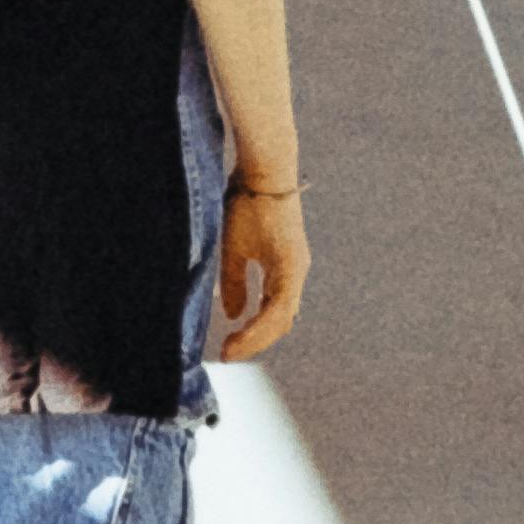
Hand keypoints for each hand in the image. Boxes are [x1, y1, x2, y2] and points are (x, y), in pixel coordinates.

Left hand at [215, 184, 309, 359]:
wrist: (268, 171)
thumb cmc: (249, 206)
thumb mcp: (234, 246)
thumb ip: (235, 283)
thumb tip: (234, 316)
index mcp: (288, 272)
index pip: (273, 320)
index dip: (251, 340)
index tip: (226, 351)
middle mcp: (297, 273)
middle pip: (282, 320)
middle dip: (256, 339)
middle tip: (228, 351)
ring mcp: (296, 266)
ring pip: (283, 309)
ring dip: (262, 327)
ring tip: (236, 340)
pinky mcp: (289, 258)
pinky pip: (280, 295)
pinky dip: (265, 311)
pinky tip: (248, 315)